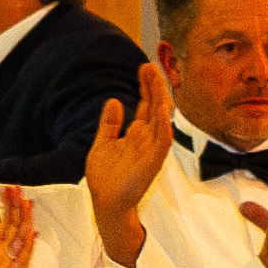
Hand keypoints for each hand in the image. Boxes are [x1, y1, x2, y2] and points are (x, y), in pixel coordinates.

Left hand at [0, 187, 36, 267]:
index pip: (3, 223)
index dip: (7, 206)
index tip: (8, 189)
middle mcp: (0, 255)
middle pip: (14, 226)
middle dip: (18, 208)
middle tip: (18, 188)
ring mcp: (6, 266)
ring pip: (21, 239)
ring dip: (24, 222)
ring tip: (26, 203)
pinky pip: (21, 260)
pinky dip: (26, 246)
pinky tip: (29, 231)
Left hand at [77, 72, 174, 256]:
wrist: (105, 202)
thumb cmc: (105, 177)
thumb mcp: (102, 143)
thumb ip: (109, 124)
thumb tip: (113, 100)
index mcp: (136, 134)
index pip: (145, 104)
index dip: (145, 86)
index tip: (144, 67)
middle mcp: (146, 139)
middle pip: (154, 107)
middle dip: (154, 87)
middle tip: (151, 65)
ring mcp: (151, 150)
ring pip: (160, 121)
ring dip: (161, 101)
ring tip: (158, 81)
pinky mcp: (152, 163)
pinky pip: (162, 144)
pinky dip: (164, 130)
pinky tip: (164, 114)